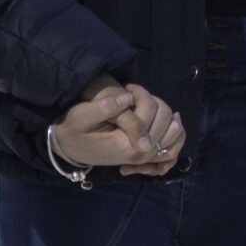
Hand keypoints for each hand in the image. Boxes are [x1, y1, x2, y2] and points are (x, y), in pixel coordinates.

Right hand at [52, 75, 184, 176]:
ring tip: (143, 106)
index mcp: (129, 146)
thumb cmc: (75, 131)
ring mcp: (147, 157)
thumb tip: (127, 98)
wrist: (70, 148)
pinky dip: (173, 131)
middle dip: (152, 101)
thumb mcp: (82, 116)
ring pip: (175, 130)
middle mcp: (143, 154)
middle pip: (167, 118)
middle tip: (133, 95)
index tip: (126, 88)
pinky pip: (173, 145)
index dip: (140, 94)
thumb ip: (104, 108)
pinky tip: (161, 118)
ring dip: (162, 112)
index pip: (152, 110)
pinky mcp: (147, 155)